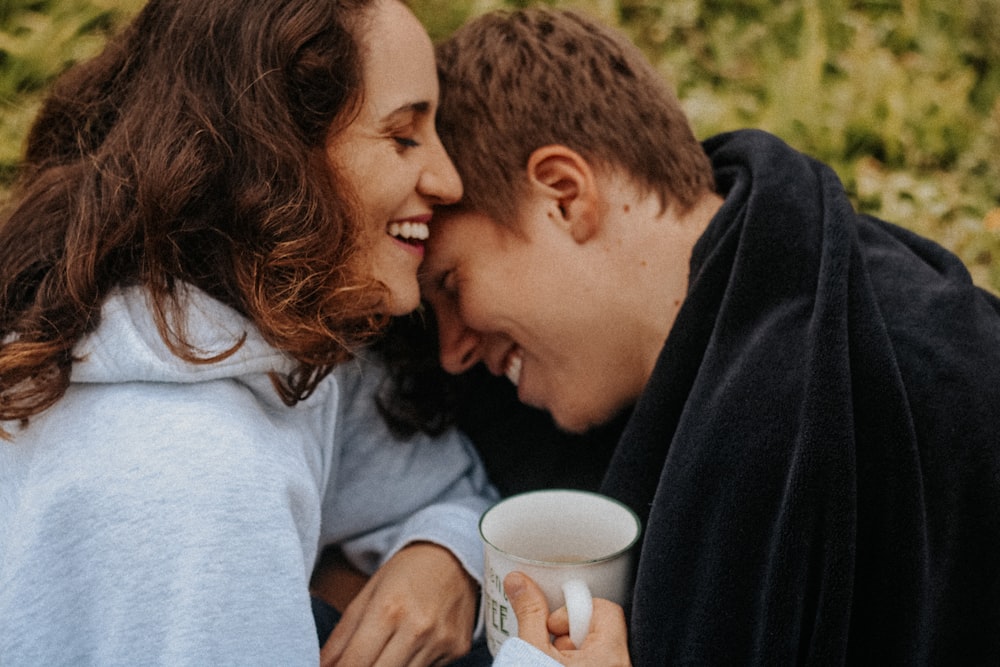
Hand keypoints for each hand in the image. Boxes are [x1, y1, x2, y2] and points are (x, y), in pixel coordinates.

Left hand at [320, 542, 476, 665]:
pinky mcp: (458, 649)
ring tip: (384, 652)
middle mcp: (417, 628)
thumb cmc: (407, 571)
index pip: (355, 663)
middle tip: (357, 663)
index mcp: (388, 609)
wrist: (456, 555)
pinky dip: (412, 666)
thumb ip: (341, 636)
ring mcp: (440, 642)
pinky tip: (412, 647)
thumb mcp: (368, 594)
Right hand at [504, 571, 630, 666]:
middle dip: (569, 633)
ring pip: (598, 648)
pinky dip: (579, 662)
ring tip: (551, 663)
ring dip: (572, 651)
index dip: (573, 611)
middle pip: (600, 628)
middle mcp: (620, 664)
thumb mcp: (531, 652)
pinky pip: (598, 662)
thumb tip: (518, 581)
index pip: (605, 609)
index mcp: (610, 654)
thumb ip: (529, 614)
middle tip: (550, 648)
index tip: (552, 624)